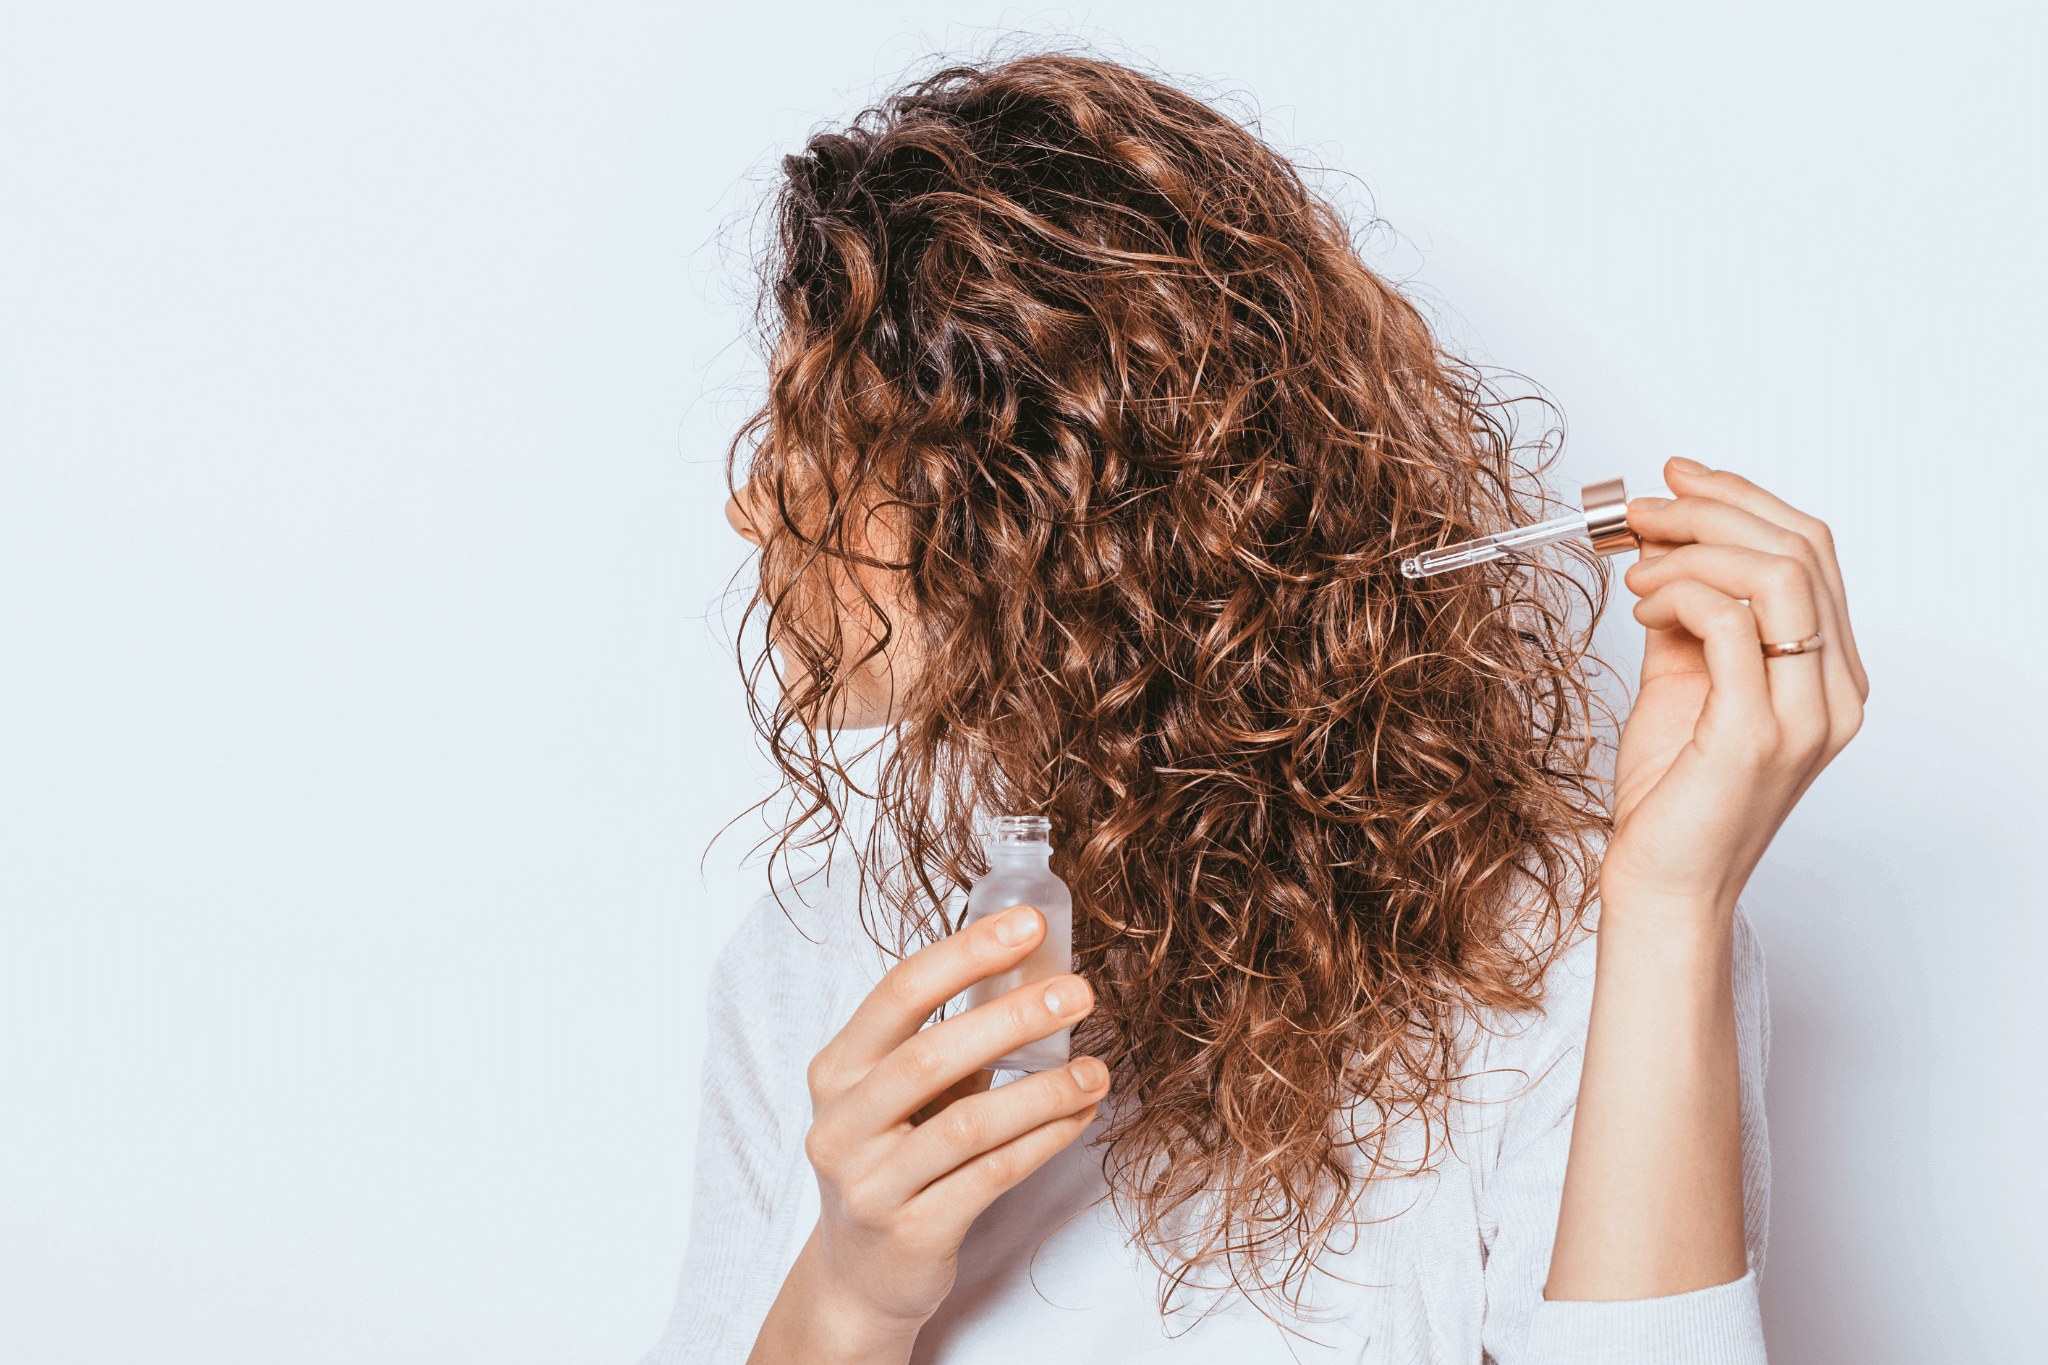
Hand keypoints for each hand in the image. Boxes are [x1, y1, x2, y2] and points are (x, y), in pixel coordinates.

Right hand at [781, 905, 1105, 1350]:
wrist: (860, 1274)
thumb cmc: (895, 1159)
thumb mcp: (900, 1096)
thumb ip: (949, 1041)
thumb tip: (1038, 971)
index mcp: (837, 1070)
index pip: (899, 994)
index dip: (966, 954)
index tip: (1029, 925)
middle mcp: (841, 1124)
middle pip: (930, 1056)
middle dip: (1012, 1018)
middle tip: (1078, 993)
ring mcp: (871, 1184)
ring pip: (968, 1124)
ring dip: (1043, 1091)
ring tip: (1095, 1070)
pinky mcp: (911, 1233)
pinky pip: (990, 1176)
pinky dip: (1043, 1140)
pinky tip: (1078, 1117)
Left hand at [1601, 456, 1868, 915]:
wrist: (1664, 883)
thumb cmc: (1672, 795)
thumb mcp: (1682, 684)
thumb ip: (1689, 619)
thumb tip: (1665, 551)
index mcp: (1828, 675)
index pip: (1810, 552)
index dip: (1742, 500)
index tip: (1676, 479)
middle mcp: (1834, 691)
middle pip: (1800, 549)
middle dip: (1713, 508)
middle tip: (1643, 507)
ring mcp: (1806, 714)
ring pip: (1777, 573)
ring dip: (1695, 544)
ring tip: (1636, 560)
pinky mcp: (1757, 732)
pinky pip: (1732, 622)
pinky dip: (1681, 592)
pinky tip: (1642, 604)